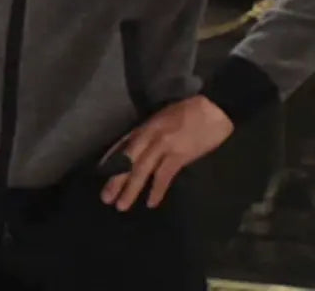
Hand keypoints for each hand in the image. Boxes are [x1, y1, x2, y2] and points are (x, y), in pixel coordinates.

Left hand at [100, 95, 233, 210]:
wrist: (213, 109)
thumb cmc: (190, 110)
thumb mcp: (164, 117)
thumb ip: (151, 131)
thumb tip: (141, 147)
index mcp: (146, 125)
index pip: (123, 144)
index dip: (111, 159)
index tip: (101, 173)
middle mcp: (150, 135)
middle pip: (128, 160)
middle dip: (116, 179)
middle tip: (105, 198)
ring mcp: (163, 145)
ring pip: (141, 169)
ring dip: (131, 188)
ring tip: (121, 205)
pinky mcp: (178, 155)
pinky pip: (163, 175)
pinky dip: (157, 190)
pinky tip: (151, 202)